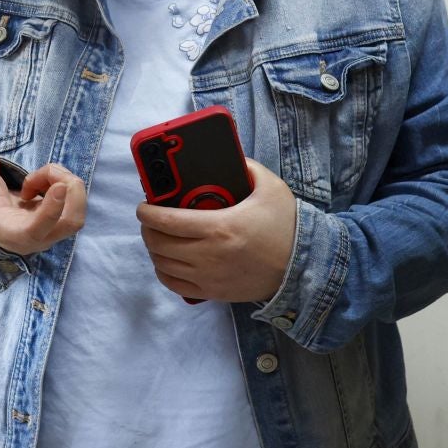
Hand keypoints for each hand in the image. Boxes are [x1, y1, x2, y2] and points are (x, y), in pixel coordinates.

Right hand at [0, 146, 86, 256]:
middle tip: (45, 171)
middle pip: (71, 222)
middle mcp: (37, 238)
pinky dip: (64, 181)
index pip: (36, 231)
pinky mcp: (61, 221)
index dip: (51, 210)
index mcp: (11, 233)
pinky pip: (75, 201)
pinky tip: (43, 180)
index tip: (58, 186)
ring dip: (64, 181)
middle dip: (67, 187)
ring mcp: (52, 231)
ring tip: (39, 176)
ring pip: (77, 209)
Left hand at [137, 159, 297, 302]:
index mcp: (219, 227)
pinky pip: (174, 286)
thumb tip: (228, 154)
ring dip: (154, 249)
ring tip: (158, 237)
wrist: (303, 266)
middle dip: (147, 229)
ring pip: (162, 265)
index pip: (167, 220)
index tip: (143, 205)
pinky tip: (166, 261)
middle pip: (158, 244)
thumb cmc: (285, 226)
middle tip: (150, 219)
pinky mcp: (213, 293)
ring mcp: (209, 277)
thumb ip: (247, 166)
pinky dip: (163, 272)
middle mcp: (208, 255)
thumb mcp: (270, 187)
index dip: (147, 212)